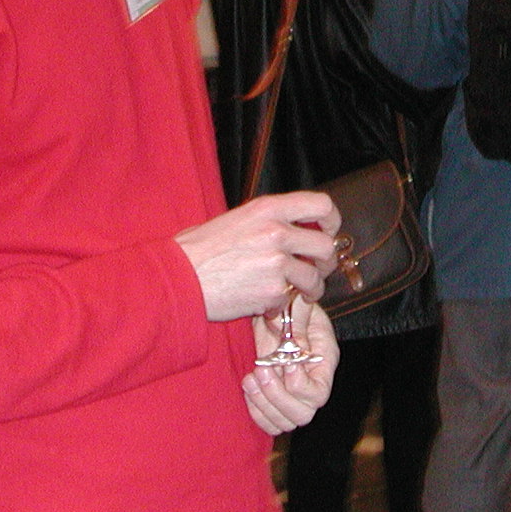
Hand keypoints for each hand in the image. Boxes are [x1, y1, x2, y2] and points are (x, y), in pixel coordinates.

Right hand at [175, 191, 339, 321]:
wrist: (179, 278)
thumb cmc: (199, 250)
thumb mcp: (237, 220)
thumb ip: (268, 221)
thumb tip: (294, 229)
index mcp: (268, 208)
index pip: (321, 205)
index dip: (331, 221)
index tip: (328, 232)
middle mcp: (277, 232)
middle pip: (325, 246)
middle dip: (325, 263)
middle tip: (315, 270)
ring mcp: (276, 263)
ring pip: (313, 278)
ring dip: (309, 289)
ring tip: (296, 293)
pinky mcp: (271, 292)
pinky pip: (289, 300)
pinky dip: (281, 306)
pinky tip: (265, 303)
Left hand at [243, 298, 337, 433]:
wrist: (272, 312)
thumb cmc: (288, 305)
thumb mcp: (295, 306)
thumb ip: (298, 320)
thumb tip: (294, 345)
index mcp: (324, 361)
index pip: (319, 393)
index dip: (299, 386)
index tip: (284, 364)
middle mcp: (311, 383)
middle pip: (303, 414)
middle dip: (276, 396)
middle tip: (260, 370)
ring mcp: (293, 396)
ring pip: (285, 423)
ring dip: (263, 403)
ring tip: (250, 377)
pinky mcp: (275, 401)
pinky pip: (269, 424)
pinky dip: (256, 412)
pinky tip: (248, 387)